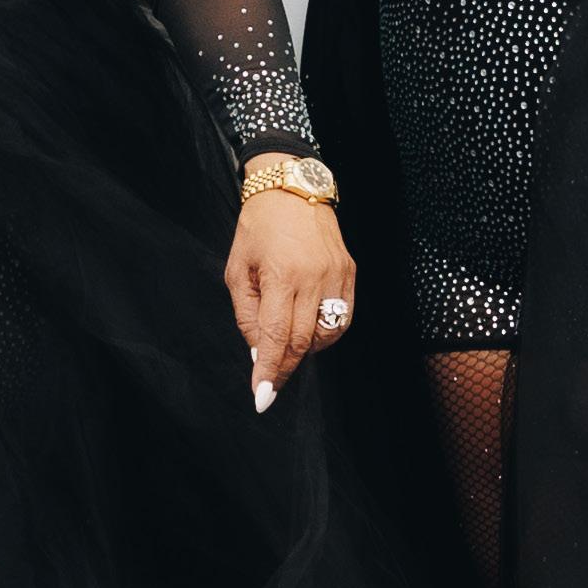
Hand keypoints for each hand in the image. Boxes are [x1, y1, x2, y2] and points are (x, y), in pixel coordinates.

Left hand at [225, 166, 356, 409]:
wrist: (294, 190)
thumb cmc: (258, 229)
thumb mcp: (238, 270)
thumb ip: (247, 314)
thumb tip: (258, 353)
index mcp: (281, 275)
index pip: (275, 336)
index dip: (268, 371)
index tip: (261, 398)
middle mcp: (314, 278)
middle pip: (302, 341)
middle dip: (283, 368)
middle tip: (268, 385)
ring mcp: (337, 275)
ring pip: (326, 334)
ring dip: (305, 350)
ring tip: (285, 346)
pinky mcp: (350, 273)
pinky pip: (343, 317)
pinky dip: (325, 333)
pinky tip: (308, 330)